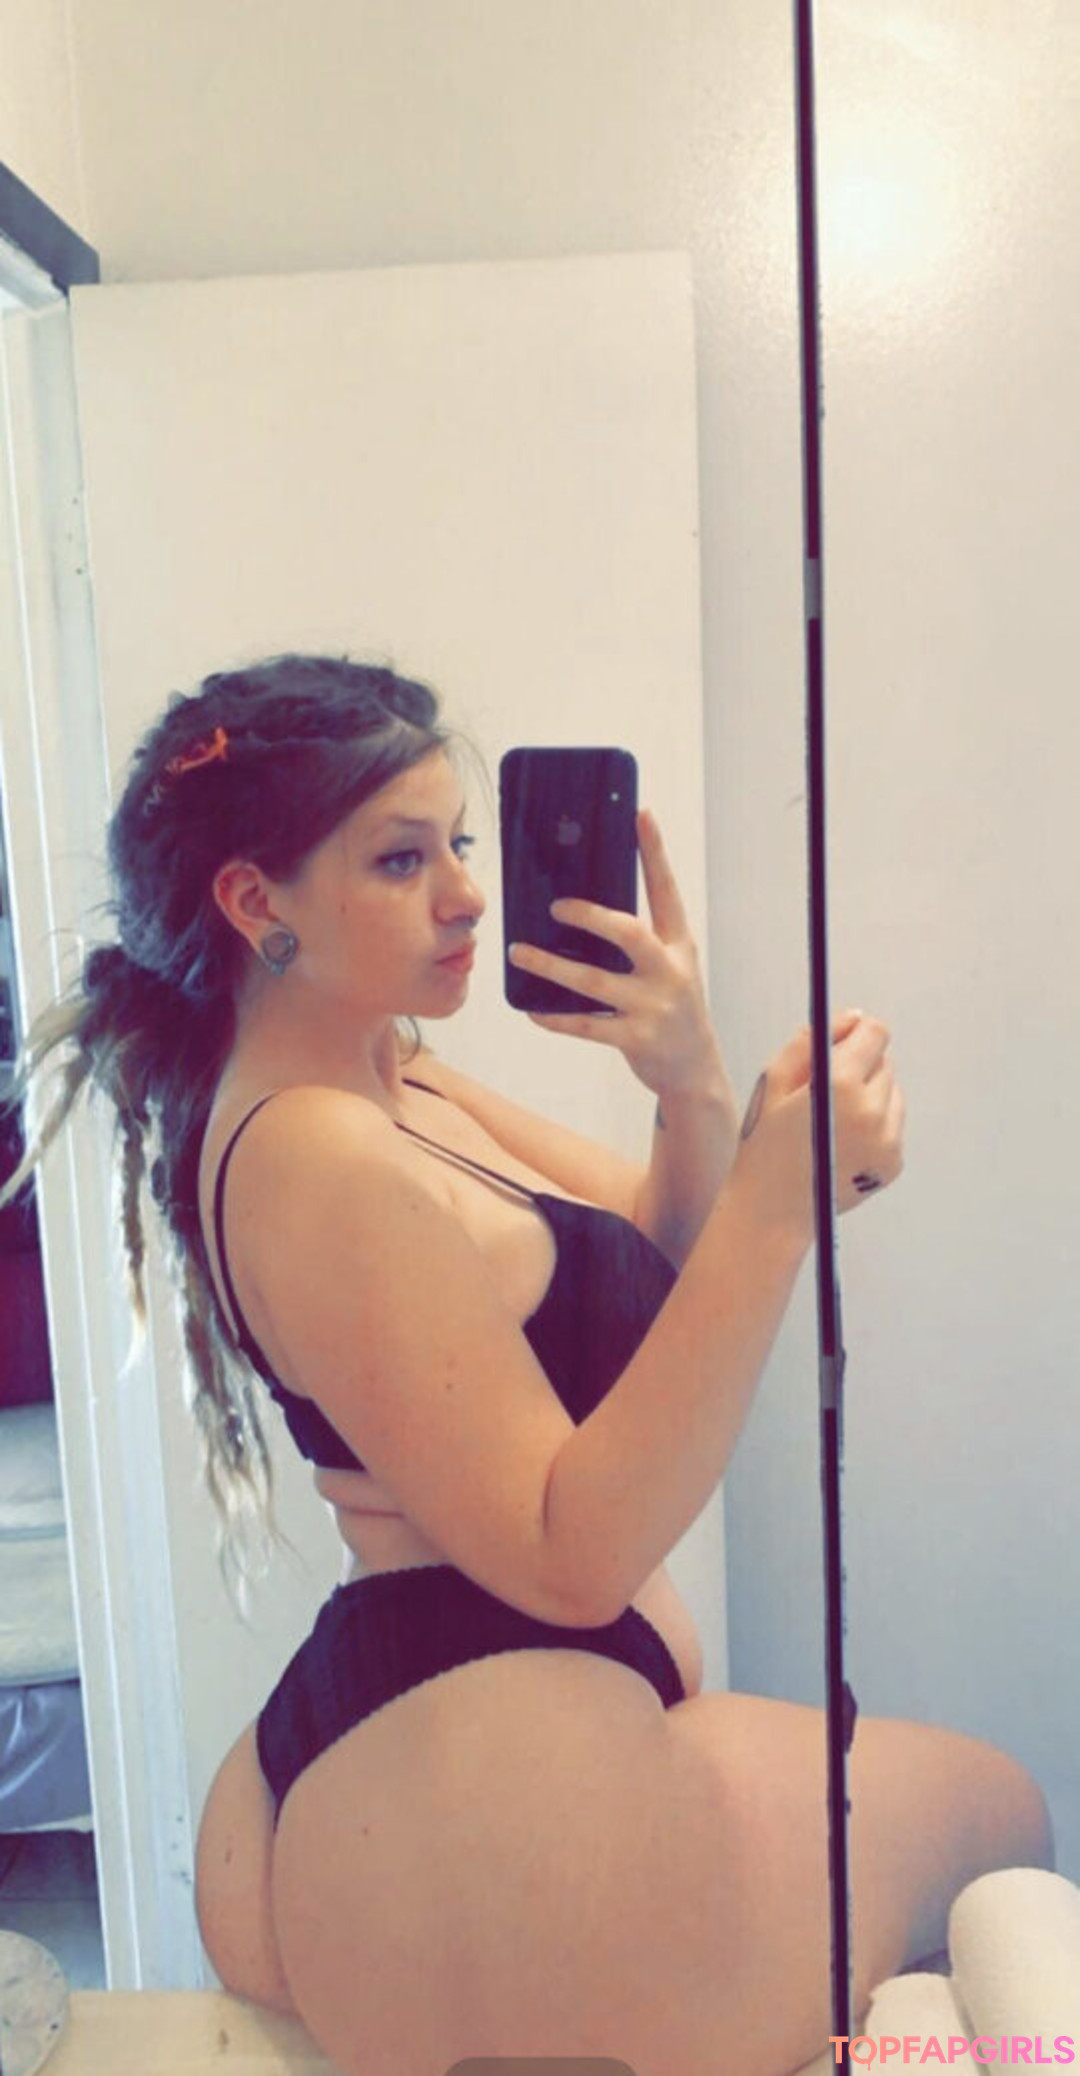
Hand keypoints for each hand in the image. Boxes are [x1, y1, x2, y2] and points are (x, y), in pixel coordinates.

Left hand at [506, 807, 723, 1097]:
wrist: (694, 1067)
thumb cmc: (671, 1003)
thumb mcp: (670, 964)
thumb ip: (639, 940)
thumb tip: (580, 907)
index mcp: (678, 944)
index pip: (666, 890)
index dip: (654, 851)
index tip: (640, 814)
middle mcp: (669, 971)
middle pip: (629, 933)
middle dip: (590, 916)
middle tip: (554, 906)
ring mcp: (653, 1007)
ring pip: (593, 982)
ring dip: (550, 966)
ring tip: (517, 951)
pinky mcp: (635, 1039)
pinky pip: (586, 1026)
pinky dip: (555, 1017)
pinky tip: (531, 1009)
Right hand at [731, 1013, 905, 1245]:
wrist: (772, 1211)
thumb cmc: (765, 1144)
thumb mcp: (773, 1080)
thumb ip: (813, 1041)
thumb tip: (853, 1018)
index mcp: (840, 1085)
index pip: (875, 1033)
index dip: (857, 1033)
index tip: (842, 1043)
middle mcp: (872, 1111)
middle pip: (884, 1062)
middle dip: (859, 1068)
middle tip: (824, 1094)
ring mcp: (887, 1140)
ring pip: (891, 1093)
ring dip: (869, 1096)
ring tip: (831, 1122)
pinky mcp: (893, 1162)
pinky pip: (892, 1125)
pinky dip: (874, 1126)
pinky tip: (841, 1143)